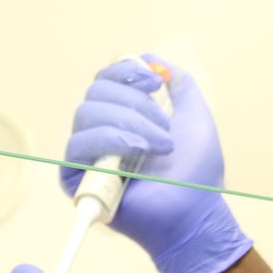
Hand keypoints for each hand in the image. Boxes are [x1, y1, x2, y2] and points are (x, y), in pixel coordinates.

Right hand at [61, 55, 251, 272]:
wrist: (194, 211)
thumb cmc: (196, 174)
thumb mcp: (195, 117)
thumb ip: (180, 85)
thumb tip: (153, 61)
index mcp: (124, 117)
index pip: (106, 79)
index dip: (126, 72)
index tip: (155, 83)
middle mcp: (102, 133)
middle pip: (95, 92)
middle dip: (135, 105)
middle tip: (164, 130)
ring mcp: (88, 156)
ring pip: (87, 114)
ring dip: (130, 125)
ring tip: (160, 147)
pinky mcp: (76, 179)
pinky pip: (77, 145)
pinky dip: (111, 141)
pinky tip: (137, 154)